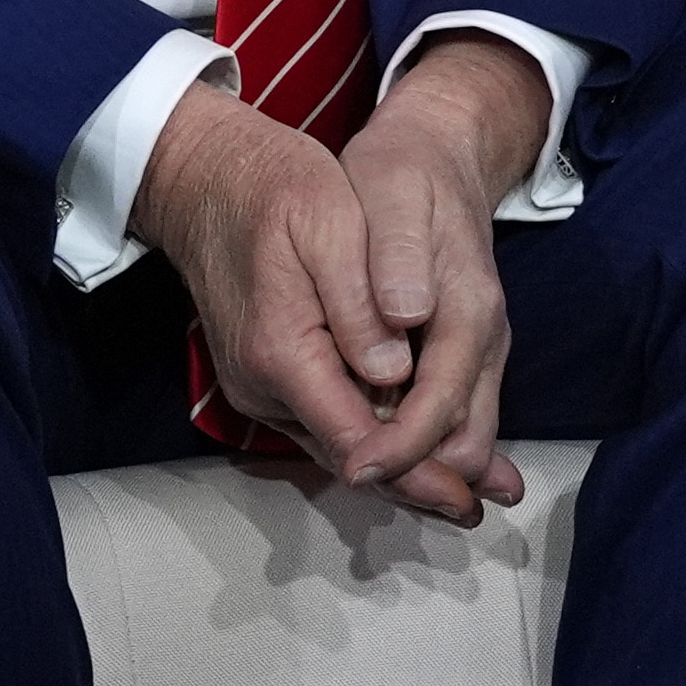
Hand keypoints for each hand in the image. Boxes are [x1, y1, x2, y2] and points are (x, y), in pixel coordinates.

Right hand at [130, 38, 541, 525]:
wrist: (207, 180)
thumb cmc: (275, 192)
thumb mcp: (329, 227)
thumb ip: (358, 306)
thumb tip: (392, 370)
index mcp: (282, 352)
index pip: (356, 435)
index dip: (414, 466)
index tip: (464, 489)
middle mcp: (264, 385)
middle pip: (350, 455)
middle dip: (416, 483)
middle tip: (479, 505)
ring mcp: (261, 386)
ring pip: (340, 444)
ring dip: (400, 468)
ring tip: (464, 490)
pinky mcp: (269, 377)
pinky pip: (328, 420)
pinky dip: (374, 439)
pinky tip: (415, 448)